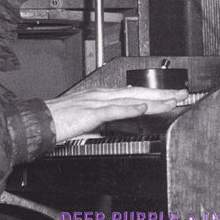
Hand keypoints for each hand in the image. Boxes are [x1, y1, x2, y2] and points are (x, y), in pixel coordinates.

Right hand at [44, 87, 187, 143]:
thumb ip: (102, 123)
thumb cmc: (56, 122)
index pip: (132, 94)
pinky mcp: (89, 113)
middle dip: (162, 93)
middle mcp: (100, 95)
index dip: (154, 95)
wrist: (36, 123)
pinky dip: (130, 107)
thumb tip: (114, 127)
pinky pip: (113, 110)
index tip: (171, 97)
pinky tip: (144, 106)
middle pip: (137, 92)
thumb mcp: (85, 122)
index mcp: (99, 96)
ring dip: (153, 99)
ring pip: (130, 99)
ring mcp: (95, 102)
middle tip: (183, 94)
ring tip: (172, 99)